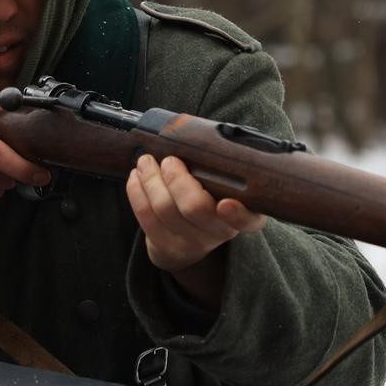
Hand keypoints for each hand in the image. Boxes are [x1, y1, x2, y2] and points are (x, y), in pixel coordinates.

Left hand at [127, 153, 265, 306]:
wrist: (188, 238)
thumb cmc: (209, 198)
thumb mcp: (224, 184)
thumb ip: (220, 168)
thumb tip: (196, 138)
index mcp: (244, 215)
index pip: (249, 221)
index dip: (238, 215)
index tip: (225, 203)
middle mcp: (221, 232)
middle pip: (196, 208)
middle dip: (177, 179)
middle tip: (169, 161)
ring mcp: (193, 243)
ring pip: (165, 209)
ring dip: (151, 180)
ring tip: (145, 162)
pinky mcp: (167, 247)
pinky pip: (146, 216)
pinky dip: (137, 192)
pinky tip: (136, 177)